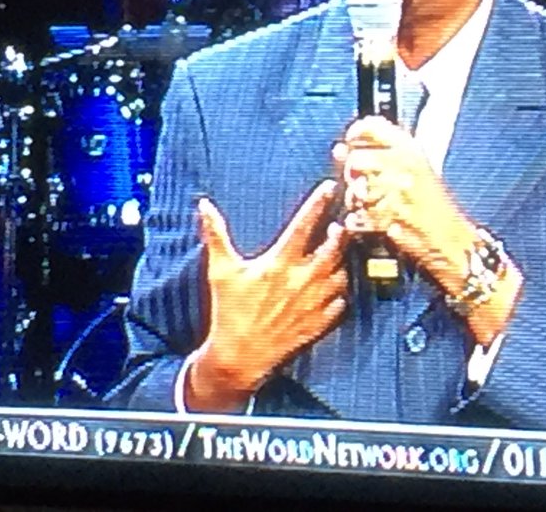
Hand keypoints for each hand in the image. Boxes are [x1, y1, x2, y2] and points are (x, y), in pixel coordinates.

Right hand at [185, 180, 348, 412]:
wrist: (239, 358)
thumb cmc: (229, 311)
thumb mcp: (221, 270)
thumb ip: (216, 235)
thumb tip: (204, 205)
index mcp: (280, 263)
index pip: (305, 224)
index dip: (319, 202)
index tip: (330, 187)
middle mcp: (302, 280)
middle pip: (335, 247)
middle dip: (342, 232)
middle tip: (340, 224)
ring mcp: (314, 302)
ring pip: (342, 274)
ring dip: (342, 261)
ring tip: (337, 254)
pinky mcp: (320, 322)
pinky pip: (342, 301)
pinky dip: (341, 291)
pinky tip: (334, 285)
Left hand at [336, 116, 522, 345]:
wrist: (457, 247)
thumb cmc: (437, 213)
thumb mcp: (417, 173)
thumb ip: (379, 157)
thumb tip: (340, 149)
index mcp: (413, 150)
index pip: (369, 127)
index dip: (354, 138)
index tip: (351, 147)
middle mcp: (405, 165)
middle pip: (355, 161)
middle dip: (352, 177)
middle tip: (365, 190)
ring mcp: (397, 191)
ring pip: (354, 190)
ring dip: (356, 204)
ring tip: (374, 211)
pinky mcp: (389, 218)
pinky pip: (356, 217)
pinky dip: (360, 225)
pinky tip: (375, 226)